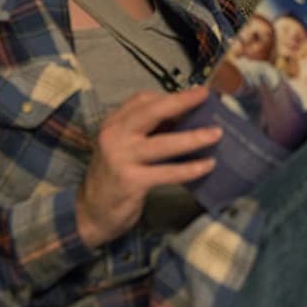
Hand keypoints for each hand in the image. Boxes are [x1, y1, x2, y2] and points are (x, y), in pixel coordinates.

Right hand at [76, 86, 220, 246]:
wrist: (90, 212)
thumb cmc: (114, 175)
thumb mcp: (125, 146)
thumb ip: (148, 131)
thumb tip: (187, 116)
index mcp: (113, 123)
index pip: (142, 100)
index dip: (170, 96)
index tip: (195, 94)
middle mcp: (114, 136)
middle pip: (151, 112)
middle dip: (181, 102)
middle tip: (205, 96)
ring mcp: (121, 158)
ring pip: (163, 143)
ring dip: (193, 137)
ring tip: (217, 134)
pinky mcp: (131, 181)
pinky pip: (166, 172)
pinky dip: (189, 168)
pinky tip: (207, 165)